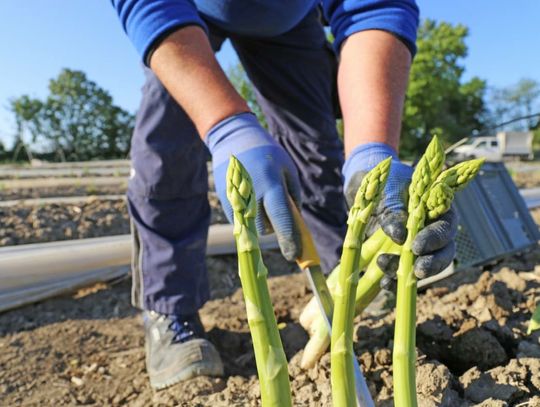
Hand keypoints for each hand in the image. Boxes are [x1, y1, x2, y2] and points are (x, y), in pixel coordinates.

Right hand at [206, 112, 301, 260]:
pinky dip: (251, 216)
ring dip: (263, 222)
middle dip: (276, 226)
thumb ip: (293, 197)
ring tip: (263, 198)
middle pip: (267, 228)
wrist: (234, 142)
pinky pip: (243, 221)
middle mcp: (252, 196)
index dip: (289, 240)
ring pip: (254, 228)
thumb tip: (295, 224)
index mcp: (271, 186)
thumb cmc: (268, 155)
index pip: (281, 220)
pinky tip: (252, 197)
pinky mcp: (227, 203)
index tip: (295, 255)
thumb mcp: (288, 170)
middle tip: (277, 208)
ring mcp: (237, 201)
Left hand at [342, 143, 456, 280]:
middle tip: (417, 270)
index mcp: (438, 210)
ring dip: (408, 272)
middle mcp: (433, 231)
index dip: (434, 239)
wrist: (367, 186)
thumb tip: (400, 237)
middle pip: (444, 253)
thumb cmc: (384, 183)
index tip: (415, 245)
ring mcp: (419, 247)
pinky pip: (405, 276)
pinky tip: (385, 284)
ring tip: (384, 265)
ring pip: (425, 266)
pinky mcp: (402, 258)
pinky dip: (397, 282)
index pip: (445, 228)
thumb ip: (396, 211)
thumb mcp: (389, 191)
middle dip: (432, 264)